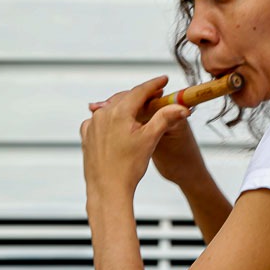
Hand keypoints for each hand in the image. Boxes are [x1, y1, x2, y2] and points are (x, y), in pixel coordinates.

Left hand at [80, 76, 188, 204]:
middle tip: (157, 94)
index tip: (164, 79)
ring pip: (112, 108)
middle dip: (142, 95)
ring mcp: (92, 124)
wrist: (107, 189)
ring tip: (140, 109)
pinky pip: (101, 120)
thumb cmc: (129, 167)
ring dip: (127, 106)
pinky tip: (120, 125)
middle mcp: (102, 114)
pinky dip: (112, 118)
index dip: (154, 84)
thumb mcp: (150, 139)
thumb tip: (182, 107)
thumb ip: (165, 118)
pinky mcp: (87, 135)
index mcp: (119, 112)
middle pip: (126, 97)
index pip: (140, 91)